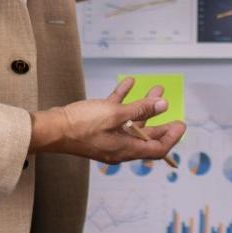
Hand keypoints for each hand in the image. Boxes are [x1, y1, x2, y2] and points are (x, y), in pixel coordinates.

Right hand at [31, 77, 185, 164]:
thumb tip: (163, 105)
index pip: (157, 148)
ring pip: (132, 121)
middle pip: (146, 135)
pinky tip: (128, 83)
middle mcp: (119, 146)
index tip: (180, 124)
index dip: (171, 137)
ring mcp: (108, 136)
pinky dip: (123, 99)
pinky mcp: (96, 126)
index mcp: (126, 149)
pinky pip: (115, 113)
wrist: (51, 128)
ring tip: (156, 87)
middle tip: (171, 107)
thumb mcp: (116, 115)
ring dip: (143, 104)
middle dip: (160, 118)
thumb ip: (140, 109)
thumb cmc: (81, 126)